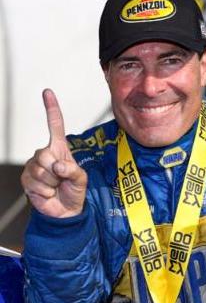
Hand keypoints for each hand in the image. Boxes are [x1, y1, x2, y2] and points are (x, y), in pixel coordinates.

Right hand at [21, 89, 86, 217]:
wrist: (65, 210)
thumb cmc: (74, 191)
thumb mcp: (81, 179)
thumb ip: (73, 170)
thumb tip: (58, 165)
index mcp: (59, 149)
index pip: (55, 125)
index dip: (51, 109)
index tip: (48, 92)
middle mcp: (45, 154)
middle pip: (45, 155)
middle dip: (56, 171)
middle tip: (61, 179)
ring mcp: (34, 166)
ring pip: (40, 170)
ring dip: (51, 182)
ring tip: (55, 186)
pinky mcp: (26, 179)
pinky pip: (35, 182)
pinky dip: (44, 191)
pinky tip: (48, 192)